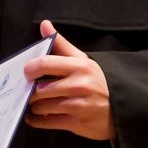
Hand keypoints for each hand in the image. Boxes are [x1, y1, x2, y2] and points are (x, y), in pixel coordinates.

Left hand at [25, 21, 115, 140]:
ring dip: (35, 106)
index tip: (26, 74)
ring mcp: (77, 105)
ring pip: (41, 106)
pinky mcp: (76, 123)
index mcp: (79, 66)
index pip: (44, 64)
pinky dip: (37, 120)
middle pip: (39, 89)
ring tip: (38, 103)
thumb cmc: (97, 82)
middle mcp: (78, 85)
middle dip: (31, 92)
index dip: (29, 69)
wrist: (121, 108)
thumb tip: (44, 24)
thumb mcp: (83, 60)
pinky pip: (46, 122)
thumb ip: (61, 44)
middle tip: (32, 92)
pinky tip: (36, 116)